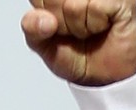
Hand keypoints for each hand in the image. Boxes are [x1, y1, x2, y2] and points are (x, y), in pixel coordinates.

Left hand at [21, 0, 135, 85]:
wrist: (103, 77)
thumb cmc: (75, 55)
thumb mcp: (42, 45)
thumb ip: (32, 27)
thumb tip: (45, 20)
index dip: (43, 16)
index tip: (53, 26)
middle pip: (54, 0)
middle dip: (59, 21)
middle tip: (72, 31)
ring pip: (73, 4)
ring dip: (78, 25)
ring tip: (87, 30)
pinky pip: (95, 7)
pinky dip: (95, 24)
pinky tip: (102, 26)